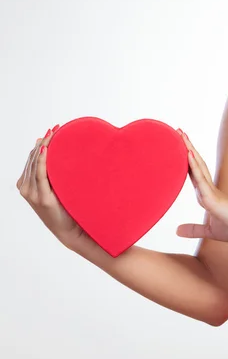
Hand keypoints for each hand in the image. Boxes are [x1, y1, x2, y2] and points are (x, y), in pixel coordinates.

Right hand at [16, 126, 91, 249]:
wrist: (70, 230)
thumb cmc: (65, 208)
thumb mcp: (56, 187)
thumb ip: (52, 173)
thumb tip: (55, 150)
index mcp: (26, 185)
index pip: (31, 158)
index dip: (40, 143)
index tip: (52, 130)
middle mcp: (26, 189)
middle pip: (32, 158)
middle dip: (43, 142)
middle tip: (56, 129)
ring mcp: (33, 195)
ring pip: (35, 163)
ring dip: (44, 146)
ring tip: (54, 134)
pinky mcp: (43, 199)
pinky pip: (40, 174)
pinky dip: (42, 160)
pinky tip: (47, 148)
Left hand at [176, 130, 227, 242]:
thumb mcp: (209, 231)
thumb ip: (194, 229)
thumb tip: (177, 231)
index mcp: (207, 195)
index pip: (194, 174)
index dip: (186, 160)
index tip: (179, 146)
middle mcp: (208, 190)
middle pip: (195, 164)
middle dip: (187, 148)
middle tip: (178, 131)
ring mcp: (211, 192)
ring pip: (197, 167)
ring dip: (189, 150)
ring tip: (181, 134)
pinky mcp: (214, 198)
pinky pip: (201, 180)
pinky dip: (194, 167)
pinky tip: (188, 154)